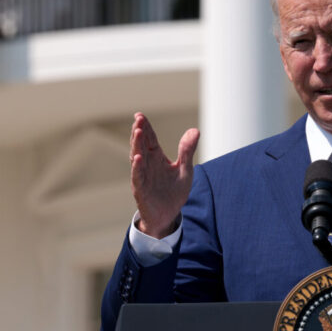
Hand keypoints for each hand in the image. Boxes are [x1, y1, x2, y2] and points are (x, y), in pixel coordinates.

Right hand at [130, 112, 199, 238]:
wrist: (169, 215)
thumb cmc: (175, 191)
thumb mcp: (185, 169)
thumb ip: (187, 151)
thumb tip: (195, 130)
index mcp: (157, 157)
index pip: (150, 139)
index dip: (146, 127)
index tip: (140, 115)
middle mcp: (147, 164)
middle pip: (141, 145)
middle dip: (139, 132)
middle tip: (138, 118)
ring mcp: (142, 176)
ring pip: (137, 157)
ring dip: (136, 145)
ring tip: (138, 132)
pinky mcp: (141, 190)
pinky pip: (137, 177)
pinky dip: (137, 167)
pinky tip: (137, 158)